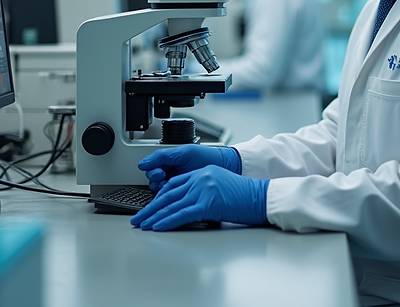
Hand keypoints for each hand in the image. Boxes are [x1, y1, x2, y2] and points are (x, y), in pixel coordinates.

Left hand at [130, 166, 268, 230]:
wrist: (262, 197)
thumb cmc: (246, 196)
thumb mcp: (221, 187)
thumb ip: (203, 192)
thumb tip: (189, 207)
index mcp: (203, 173)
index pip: (174, 185)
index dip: (159, 198)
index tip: (150, 207)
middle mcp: (200, 178)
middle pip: (168, 194)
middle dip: (150, 208)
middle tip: (138, 217)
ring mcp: (203, 190)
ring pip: (171, 205)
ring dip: (153, 216)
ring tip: (142, 224)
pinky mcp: (207, 204)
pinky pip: (181, 214)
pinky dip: (166, 222)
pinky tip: (157, 227)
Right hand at [139, 145, 241, 191]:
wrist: (225, 166)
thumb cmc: (207, 157)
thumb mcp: (184, 153)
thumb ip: (162, 156)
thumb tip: (142, 164)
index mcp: (169, 160)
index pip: (152, 167)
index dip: (153, 170)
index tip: (159, 171)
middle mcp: (171, 172)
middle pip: (153, 179)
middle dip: (156, 179)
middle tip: (163, 177)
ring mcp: (176, 183)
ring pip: (159, 189)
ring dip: (161, 188)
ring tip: (169, 185)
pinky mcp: (182, 194)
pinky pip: (169, 198)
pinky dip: (169, 197)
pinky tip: (173, 195)